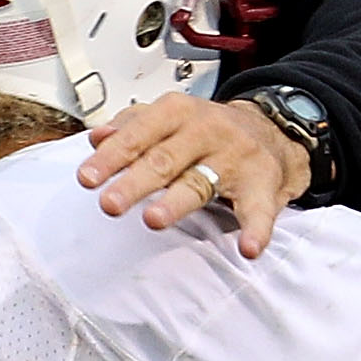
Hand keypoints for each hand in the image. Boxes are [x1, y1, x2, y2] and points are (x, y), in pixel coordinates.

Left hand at [79, 95, 311, 258]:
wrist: (273, 130)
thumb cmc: (209, 130)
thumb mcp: (169, 118)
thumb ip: (132, 127)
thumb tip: (96, 138)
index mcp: (177, 113)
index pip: (138, 135)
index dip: (111, 157)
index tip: (87, 178)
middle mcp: (206, 131)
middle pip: (164, 160)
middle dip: (135, 182)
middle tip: (109, 204)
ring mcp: (236, 158)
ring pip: (200, 183)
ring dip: (176, 203)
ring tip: (154, 219)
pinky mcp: (262, 185)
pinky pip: (258, 210)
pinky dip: (255, 229)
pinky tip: (248, 248)